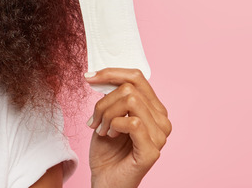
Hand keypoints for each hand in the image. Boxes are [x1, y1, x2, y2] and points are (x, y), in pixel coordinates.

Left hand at [85, 68, 171, 187]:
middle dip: (103, 102)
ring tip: (102, 130)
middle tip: (96, 121)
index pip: (137, 77)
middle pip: (129, 89)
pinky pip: (133, 122)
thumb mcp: (107, 115)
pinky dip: (114, 124)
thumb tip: (102, 75)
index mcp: (154, 109)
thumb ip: (113, 96)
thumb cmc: (107, 150)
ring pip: (130, 101)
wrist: (105, 180)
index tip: (88, 77)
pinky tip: (109, 135)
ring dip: (106, 114)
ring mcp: (160, 136)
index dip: (111, 73)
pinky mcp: (152, 150)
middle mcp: (162, 120)